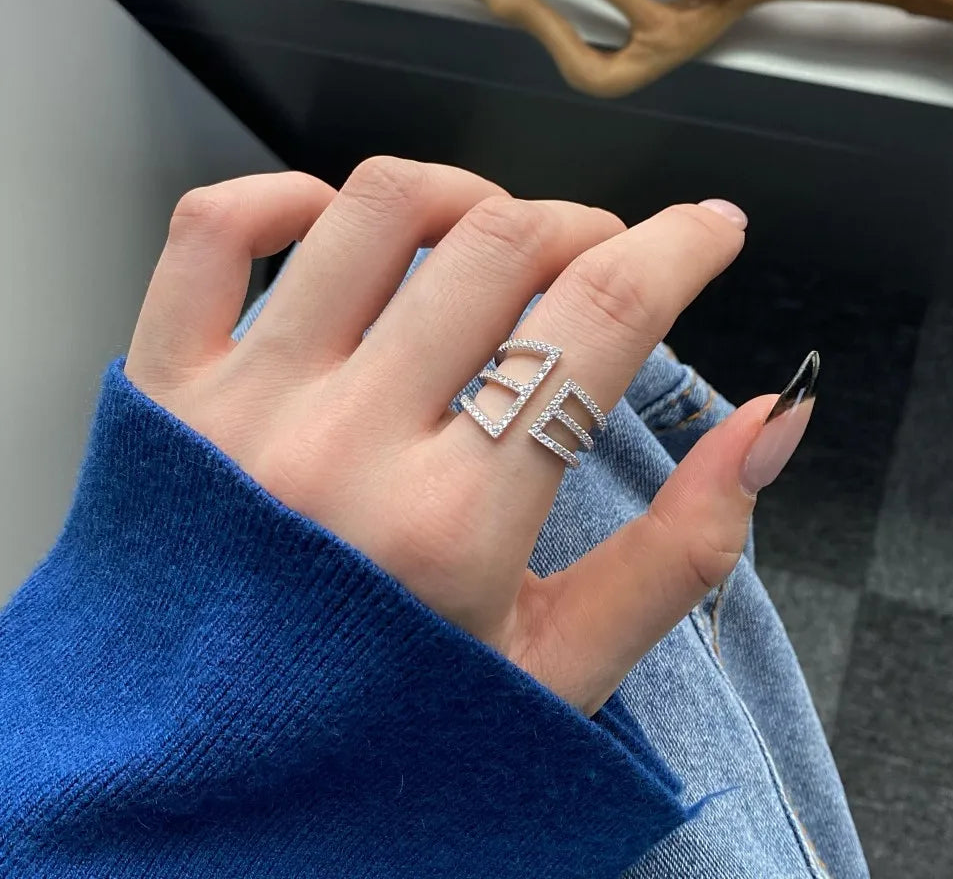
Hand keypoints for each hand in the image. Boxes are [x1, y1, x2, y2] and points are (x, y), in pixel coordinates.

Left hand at [126, 159, 805, 714]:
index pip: (598, 321)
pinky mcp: (165, 391)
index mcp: (452, 526)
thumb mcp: (562, 665)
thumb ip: (682, 549)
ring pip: (374, 208)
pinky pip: (215, 231)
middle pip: (499, 245)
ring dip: (465, 195)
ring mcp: (239, 409)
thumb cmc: (391, 727)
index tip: (709, 228)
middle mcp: (341, 450)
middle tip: (602, 260)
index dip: (679, 248)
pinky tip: (337, 222)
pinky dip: (284, 193)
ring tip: (493, 236)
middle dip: (585, 227)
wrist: (213, 776)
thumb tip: (770, 423)